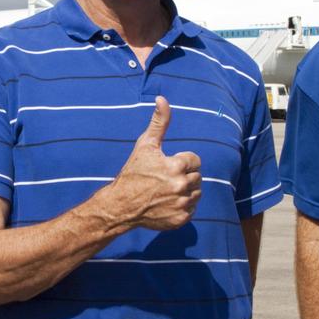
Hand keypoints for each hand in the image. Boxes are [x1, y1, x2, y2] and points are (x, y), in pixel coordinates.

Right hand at [110, 96, 200, 230]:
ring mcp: (181, 204)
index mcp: (176, 166)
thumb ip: (159, 122)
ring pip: (197, 193)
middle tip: (165, 179)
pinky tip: (167, 203)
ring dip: (186, 191)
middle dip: (184, 176)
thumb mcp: (145, 145)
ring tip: (167, 190)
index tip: (167, 165)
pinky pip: (192, 209)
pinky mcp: (180, 219)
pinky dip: (183, 206)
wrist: (121, 205)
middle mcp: (181, 186)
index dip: (182, 161)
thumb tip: (162, 98)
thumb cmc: (133, 172)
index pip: (195, 160)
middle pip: (197, 177)